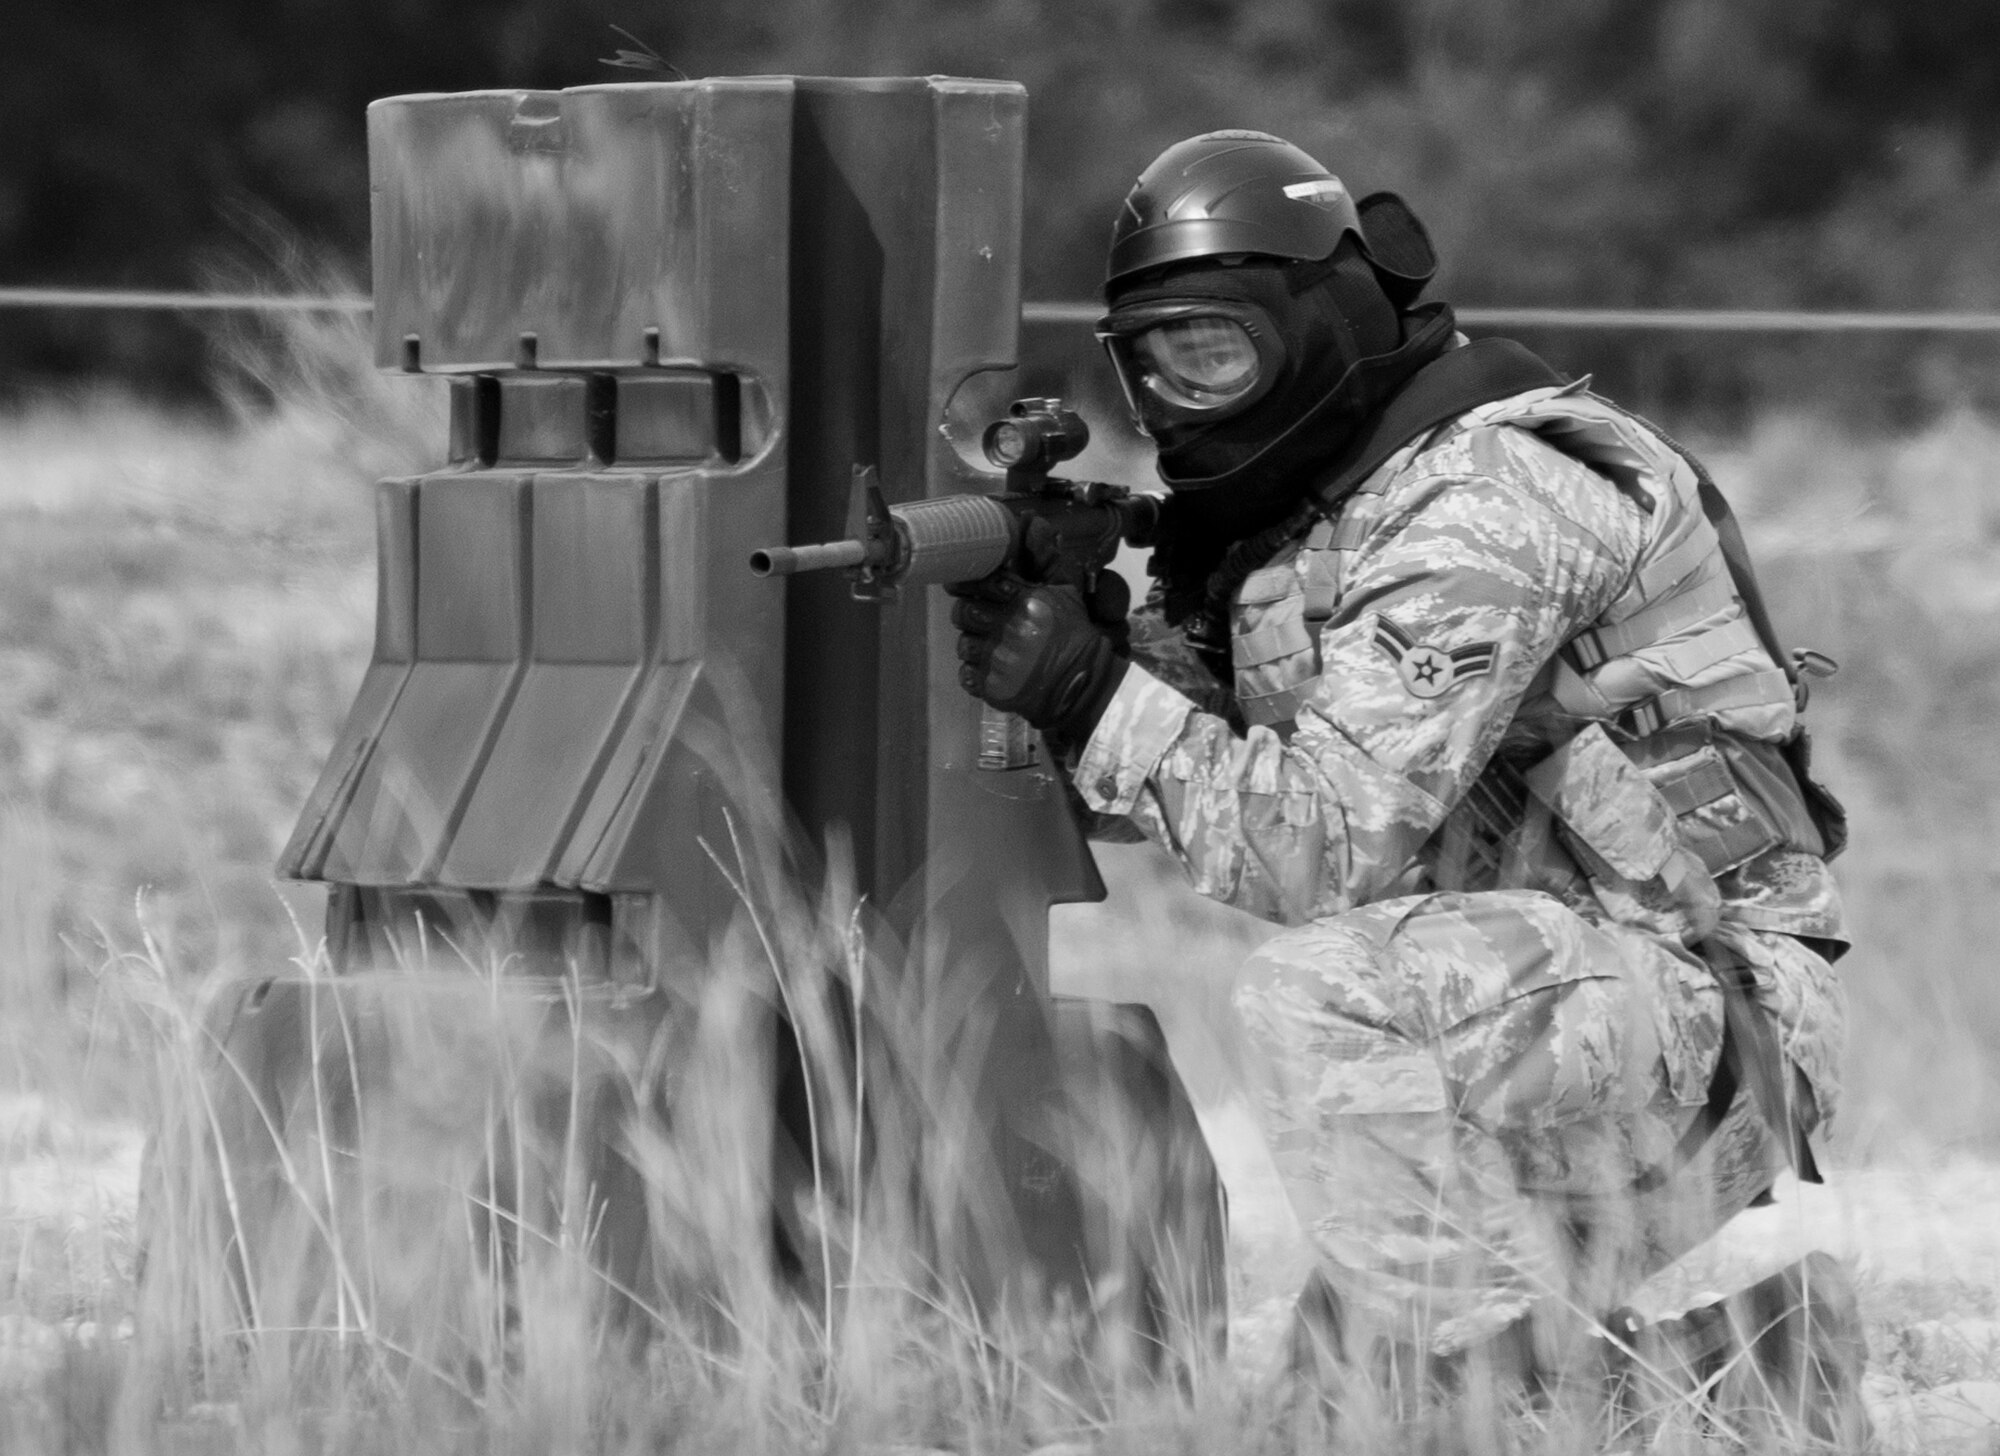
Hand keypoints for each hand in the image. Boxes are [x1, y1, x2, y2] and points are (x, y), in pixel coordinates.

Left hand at [949, 573, 1127, 739]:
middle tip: (975, 618)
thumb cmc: (1075, 638)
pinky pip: (966, 674)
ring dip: (972, 644)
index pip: (982, 583)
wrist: (1083, 683)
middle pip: (963, 612)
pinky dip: (973, 672)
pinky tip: (986, 669)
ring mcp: (997, 658)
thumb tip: (1012, 568)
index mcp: (1023, 602)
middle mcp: (1006, 627)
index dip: (964, 583)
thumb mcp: (1065, 599)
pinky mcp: (993, 685)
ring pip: (963, 644)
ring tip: (985, 647)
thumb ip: (1035, 585)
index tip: (956, 584)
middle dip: (966, 613)